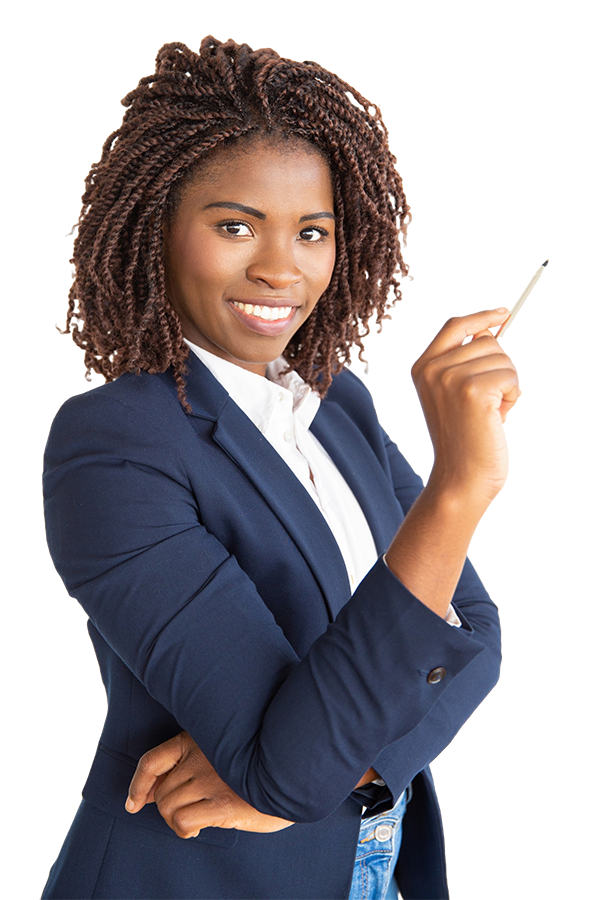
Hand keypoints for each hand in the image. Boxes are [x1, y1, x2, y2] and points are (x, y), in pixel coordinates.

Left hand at [126, 731, 293, 838]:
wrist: (293, 772)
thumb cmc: (258, 763)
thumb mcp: (223, 750)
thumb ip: (193, 762)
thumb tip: (155, 790)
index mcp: (198, 739)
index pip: (152, 760)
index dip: (137, 783)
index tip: (134, 801)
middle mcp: (201, 757)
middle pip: (161, 791)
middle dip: (165, 807)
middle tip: (184, 813)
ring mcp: (211, 780)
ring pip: (168, 807)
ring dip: (175, 821)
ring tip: (192, 822)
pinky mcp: (223, 804)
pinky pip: (183, 822)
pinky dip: (184, 831)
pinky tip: (197, 829)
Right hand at [412, 309, 518, 503]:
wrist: (461, 476)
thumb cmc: (464, 437)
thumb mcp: (454, 394)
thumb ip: (464, 362)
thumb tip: (493, 327)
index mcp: (423, 367)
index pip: (455, 326)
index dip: (481, 318)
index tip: (501, 315)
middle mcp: (433, 369)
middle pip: (486, 342)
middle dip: (497, 369)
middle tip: (487, 402)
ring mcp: (450, 378)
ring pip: (502, 359)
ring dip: (506, 385)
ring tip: (490, 412)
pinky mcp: (473, 391)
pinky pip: (510, 376)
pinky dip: (512, 396)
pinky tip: (498, 416)